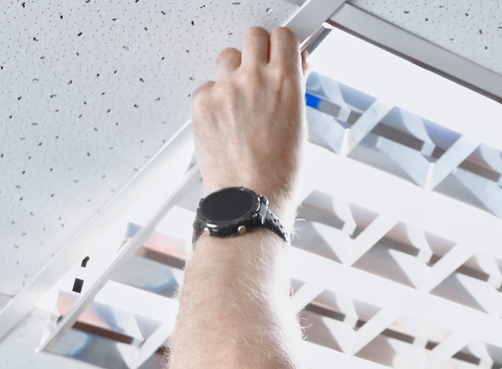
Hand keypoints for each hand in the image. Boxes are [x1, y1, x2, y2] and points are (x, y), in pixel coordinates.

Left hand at [191, 27, 306, 221]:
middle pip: (253, 36)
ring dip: (235, 72)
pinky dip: (216, 98)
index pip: (283, 37)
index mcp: (286, 84)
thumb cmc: (279, 174)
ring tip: (242, 100)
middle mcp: (254, 80)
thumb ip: (291, 91)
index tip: (281, 53)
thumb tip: (288, 71)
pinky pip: (208, 85)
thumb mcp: (299, 126)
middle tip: (261, 70)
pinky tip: (227, 120)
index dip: (282, 45)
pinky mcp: (202, 103)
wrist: (250, 199)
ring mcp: (225, 90)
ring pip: (227, 57)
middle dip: (259, 50)